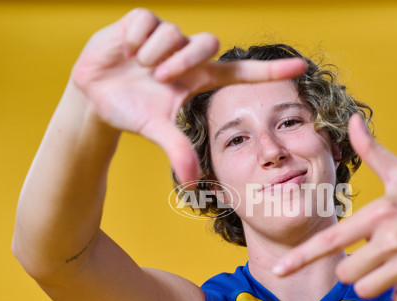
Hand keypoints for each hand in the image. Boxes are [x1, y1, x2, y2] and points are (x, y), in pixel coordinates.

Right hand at [71, 8, 306, 183]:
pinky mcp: (142, 21)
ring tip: (137, 67)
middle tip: (159, 78)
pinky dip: (134, 39)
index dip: (270, 71)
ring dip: (153, 55)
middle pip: (207, 43)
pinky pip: (146, 21)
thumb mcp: (157, 130)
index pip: (241, 72)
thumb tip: (193, 184)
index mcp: (198, 79)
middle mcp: (187, 54)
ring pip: (173, 33)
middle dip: (183, 60)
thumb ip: (178, 151)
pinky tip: (125, 51)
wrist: (95, 96)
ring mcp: (166, 36)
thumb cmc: (132, 112)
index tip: (301, 67)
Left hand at [274, 114, 396, 300]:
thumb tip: (353, 119)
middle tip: (377, 254)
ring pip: (366, 290)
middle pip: (345, 273)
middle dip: (354, 268)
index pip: (332, 240)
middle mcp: (394, 239)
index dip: (301, 256)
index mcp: (382, 212)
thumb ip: (373, 151)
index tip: (278, 270)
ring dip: (375, 282)